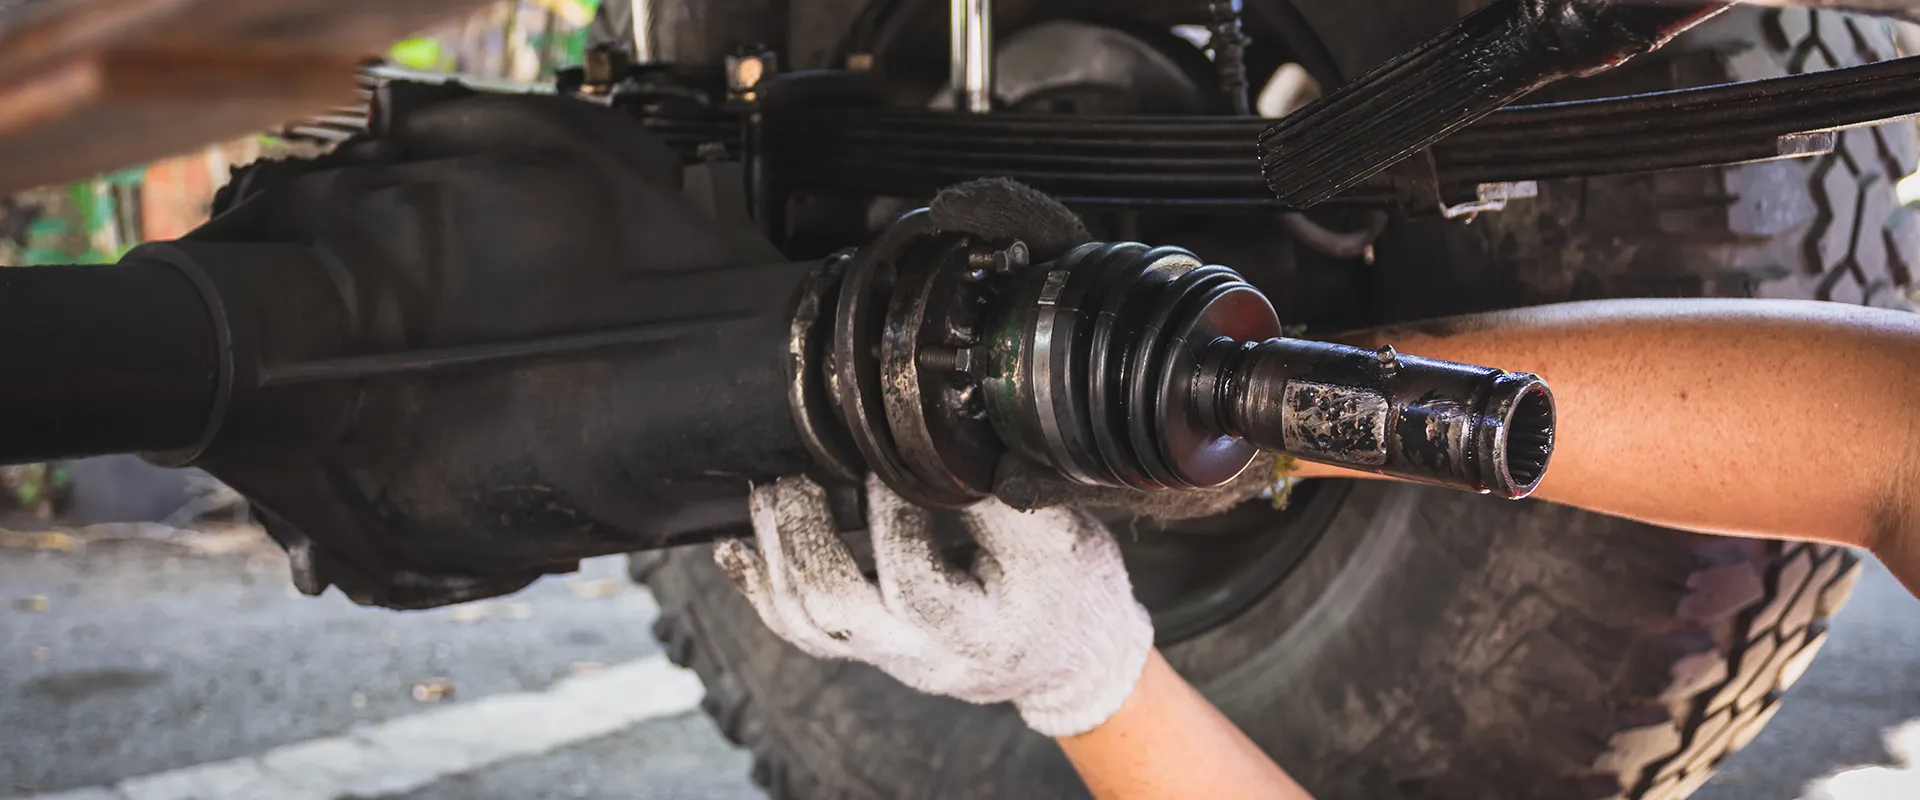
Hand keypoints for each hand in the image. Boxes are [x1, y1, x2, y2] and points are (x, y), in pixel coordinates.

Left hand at [713, 474, 1153, 736]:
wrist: (1070, 657)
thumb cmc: (1072, 593)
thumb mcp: (1062, 540)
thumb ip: (1006, 495)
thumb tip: (947, 431)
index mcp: (976, 631)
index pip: (915, 578)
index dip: (890, 516)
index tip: (881, 450)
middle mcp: (920, 655)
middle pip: (837, 611)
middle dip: (802, 536)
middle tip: (794, 473)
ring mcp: (887, 657)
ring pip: (807, 625)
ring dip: (773, 555)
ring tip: (768, 492)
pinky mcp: (869, 647)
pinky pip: (799, 631)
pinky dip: (759, 588)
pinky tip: (737, 548)